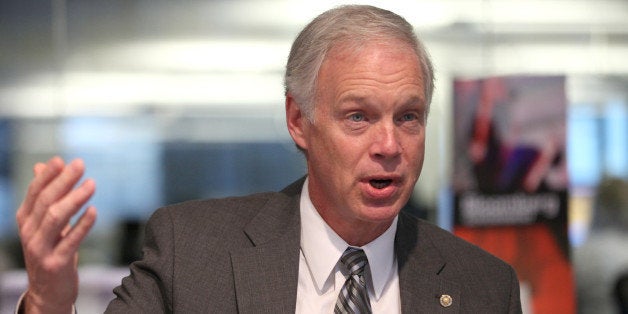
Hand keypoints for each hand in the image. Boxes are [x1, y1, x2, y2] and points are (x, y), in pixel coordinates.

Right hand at [16, 157, 96, 313]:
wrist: (47, 292)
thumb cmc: (49, 251)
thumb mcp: (44, 224)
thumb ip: (44, 196)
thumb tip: (42, 166)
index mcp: (26, 220)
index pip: (34, 193)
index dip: (47, 176)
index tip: (61, 160)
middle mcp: (29, 233)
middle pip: (45, 202)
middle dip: (63, 181)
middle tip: (80, 165)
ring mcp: (41, 249)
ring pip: (55, 218)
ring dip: (74, 199)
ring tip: (91, 184)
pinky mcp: (56, 263)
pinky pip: (70, 241)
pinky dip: (82, 225)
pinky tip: (94, 211)